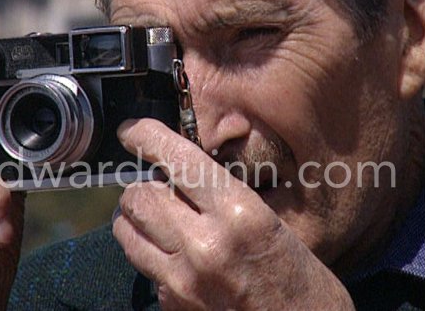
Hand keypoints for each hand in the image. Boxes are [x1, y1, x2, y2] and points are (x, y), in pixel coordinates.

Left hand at [113, 118, 353, 309]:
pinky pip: (141, 263)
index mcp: (239, 214)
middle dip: (142, 184)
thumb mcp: (268, 221)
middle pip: (139, 195)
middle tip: (157, 185)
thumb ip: (219, 195)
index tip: (131, 131)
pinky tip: (171, 252)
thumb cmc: (298, 278)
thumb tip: (176, 172)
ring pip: (126, 228)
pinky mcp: (172, 303)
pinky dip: (147, 250)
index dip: (147, 137)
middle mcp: (204, 245)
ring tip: (154, 215)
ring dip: (134, 215)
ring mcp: (183, 278)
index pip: (178, 160)